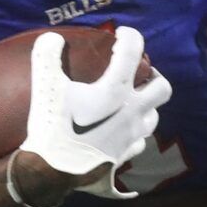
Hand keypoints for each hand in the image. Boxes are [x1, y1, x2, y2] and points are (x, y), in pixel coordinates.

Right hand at [19, 28, 172, 200]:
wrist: (51, 172)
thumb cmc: (52, 125)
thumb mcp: (45, 86)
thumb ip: (47, 56)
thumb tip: (52, 38)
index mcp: (117, 91)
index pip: (134, 52)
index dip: (129, 36)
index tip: (121, 35)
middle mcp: (132, 113)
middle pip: (162, 89)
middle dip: (154, 76)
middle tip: (139, 73)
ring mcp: (131, 138)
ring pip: (152, 119)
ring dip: (145, 107)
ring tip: (129, 103)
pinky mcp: (124, 158)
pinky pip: (137, 144)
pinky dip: (132, 136)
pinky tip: (118, 134)